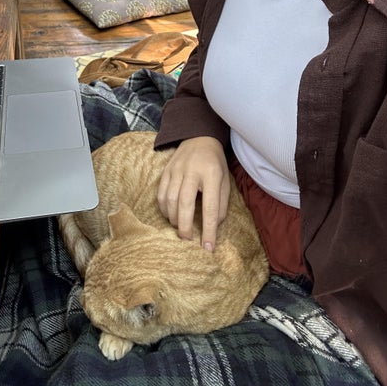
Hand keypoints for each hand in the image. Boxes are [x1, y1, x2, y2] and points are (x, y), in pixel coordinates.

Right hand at [157, 136, 229, 250]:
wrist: (199, 138)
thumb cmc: (215, 163)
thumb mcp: (225, 181)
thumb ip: (221, 204)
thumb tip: (213, 227)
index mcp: (212, 174)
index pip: (210, 207)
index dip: (209, 230)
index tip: (208, 248)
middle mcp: (192, 171)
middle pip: (185, 204)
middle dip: (185, 227)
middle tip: (188, 240)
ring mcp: (176, 170)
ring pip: (170, 200)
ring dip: (174, 219)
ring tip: (180, 227)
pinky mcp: (166, 170)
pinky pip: (161, 194)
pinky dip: (164, 209)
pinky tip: (170, 215)